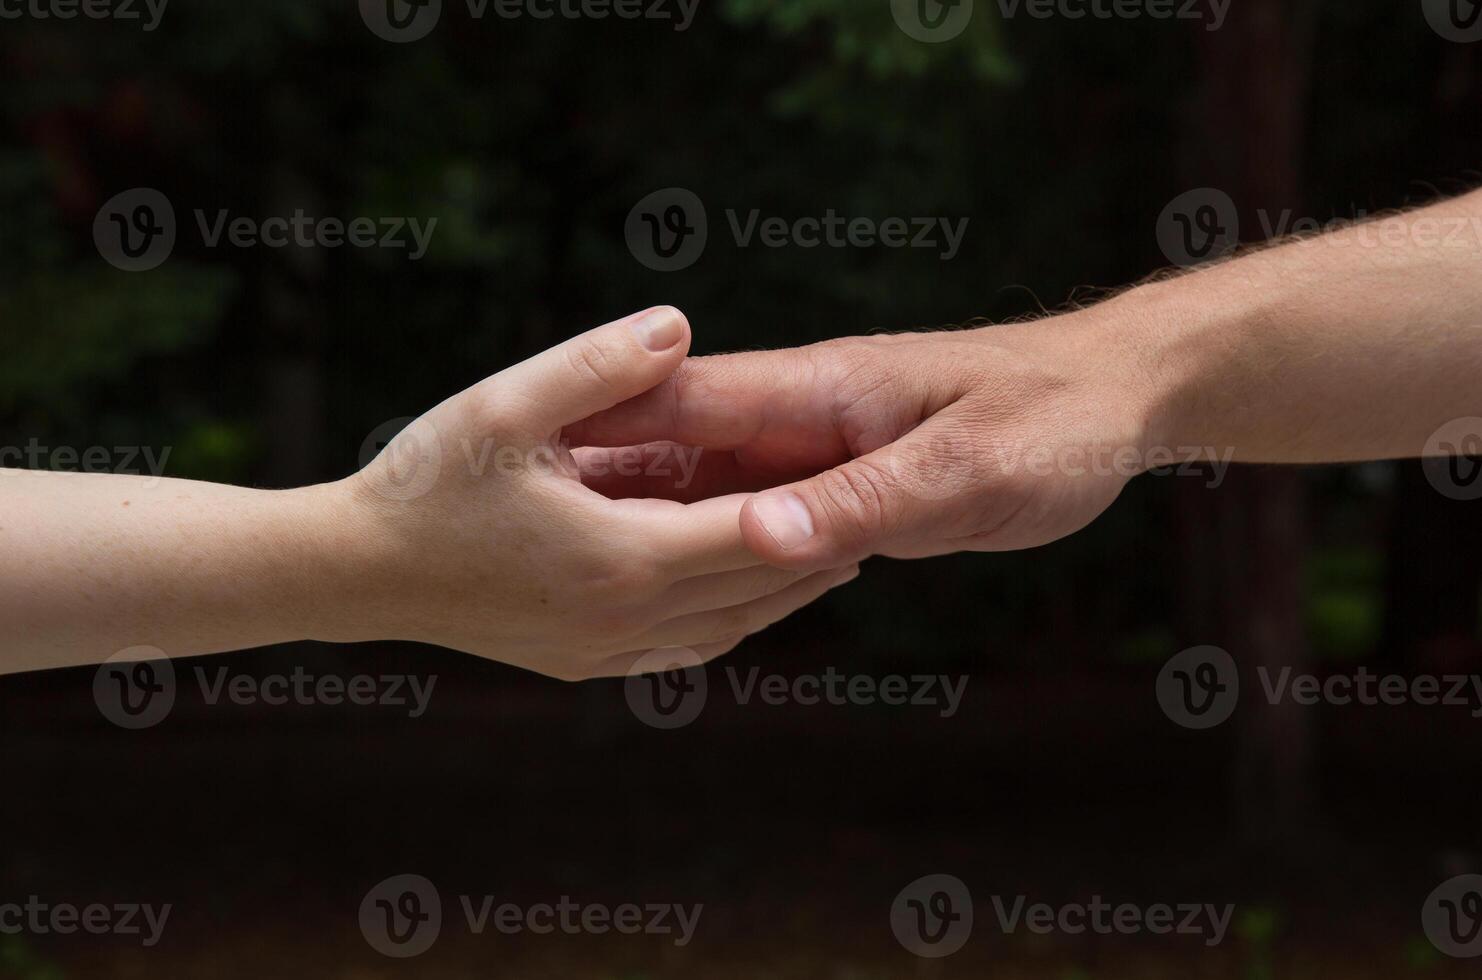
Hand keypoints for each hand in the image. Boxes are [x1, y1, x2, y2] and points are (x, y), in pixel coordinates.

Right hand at [339, 307, 857, 678]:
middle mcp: (628, 617)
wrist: (356, 573)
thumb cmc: (424, 481)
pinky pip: (686, 649)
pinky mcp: (584, 663)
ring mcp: (607, 650)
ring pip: (730, 627)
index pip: (757, 534)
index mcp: (624, 555)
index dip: (820, 507)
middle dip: (819, 554)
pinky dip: (732, 621)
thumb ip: (597, 365)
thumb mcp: (505, 406)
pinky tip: (744, 594)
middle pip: (758, 589)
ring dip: (784, 592)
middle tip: (876, 518)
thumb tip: (676, 326)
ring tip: (831, 551)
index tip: (873, 481)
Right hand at [567, 304, 1156, 571]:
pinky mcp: (847, 489)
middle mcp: (804, 418)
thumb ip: (860, 502)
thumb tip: (760, 538)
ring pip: (717, 493)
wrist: (1116, 400)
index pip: (683, 402)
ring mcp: (822, 454)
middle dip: (611, 491)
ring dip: (660, 524)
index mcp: (814, 390)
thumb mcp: (964, 470)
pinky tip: (695, 589)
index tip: (525, 472)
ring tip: (582, 576)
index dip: (603, 433)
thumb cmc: (1052, 418)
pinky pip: (766, 524)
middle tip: (528, 546)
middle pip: (682, 453)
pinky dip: (725, 550)